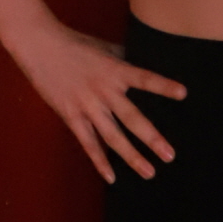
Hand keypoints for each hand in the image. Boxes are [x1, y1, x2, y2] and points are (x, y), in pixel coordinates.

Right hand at [12, 21, 185, 185]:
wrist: (39, 44)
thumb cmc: (75, 44)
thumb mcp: (105, 49)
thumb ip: (125, 62)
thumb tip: (144, 71)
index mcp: (115, 70)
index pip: (144, 78)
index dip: (162, 86)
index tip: (183, 94)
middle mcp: (104, 90)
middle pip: (131, 117)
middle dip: (152, 138)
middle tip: (170, 155)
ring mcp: (87, 105)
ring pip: (112, 136)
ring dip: (131, 156)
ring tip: (150, 172)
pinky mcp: (70, 115)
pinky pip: (87, 142)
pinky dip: (99, 160)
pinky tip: (111, 177)